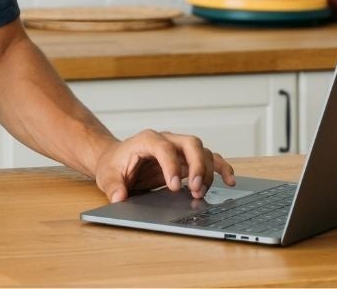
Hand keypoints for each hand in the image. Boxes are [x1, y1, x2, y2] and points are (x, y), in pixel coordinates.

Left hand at [92, 130, 235, 202]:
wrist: (116, 160)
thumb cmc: (113, 166)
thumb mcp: (107, 176)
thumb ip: (113, 187)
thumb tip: (119, 198)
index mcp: (146, 140)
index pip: (164, 147)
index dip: (171, 166)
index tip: (174, 187)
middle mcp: (166, 139)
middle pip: (191, 144)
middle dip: (198, 166)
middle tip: (196, 189)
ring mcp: (179, 148)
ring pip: (203, 152)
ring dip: (208, 172)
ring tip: (201, 193)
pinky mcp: (186, 159)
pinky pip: (209, 159)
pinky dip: (221, 168)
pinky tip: (229, 181)